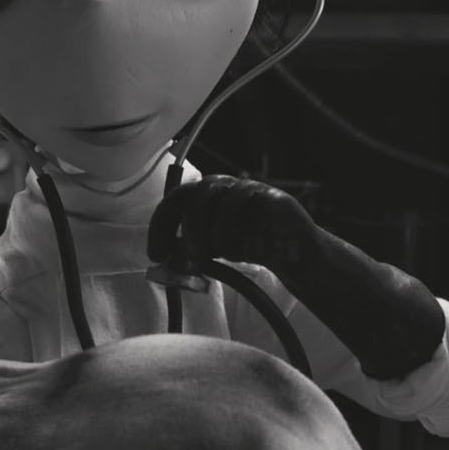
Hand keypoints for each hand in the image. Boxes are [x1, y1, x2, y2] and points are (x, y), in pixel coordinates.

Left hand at [146, 175, 316, 273]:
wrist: (292, 255)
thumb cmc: (248, 245)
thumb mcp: (211, 251)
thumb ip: (188, 252)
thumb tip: (164, 261)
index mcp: (207, 196)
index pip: (176, 199)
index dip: (162, 225)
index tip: (156, 255)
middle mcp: (227, 188)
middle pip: (197, 192)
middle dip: (189, 226)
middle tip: (192, 255)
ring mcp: (252, 190)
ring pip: (224, 197)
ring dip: (216, 231)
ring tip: (222, 254)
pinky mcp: (276, 199)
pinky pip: (252, 203)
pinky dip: (240, 228)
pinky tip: (243, 249)